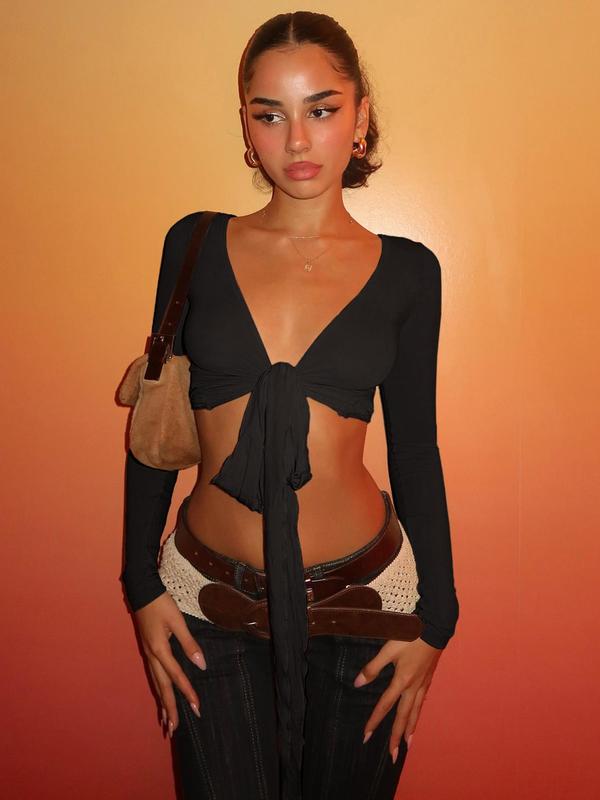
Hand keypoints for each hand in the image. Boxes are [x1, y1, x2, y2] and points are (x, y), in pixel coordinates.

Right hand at [134, 591, 207, 737]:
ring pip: (156, 684)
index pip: (177, 676)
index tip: (197, 708)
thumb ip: (189, 642)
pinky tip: (162, 697)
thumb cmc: (161, 604)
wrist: (141, 591)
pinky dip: (159, 690)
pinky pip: (154, 676)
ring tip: (167, 723)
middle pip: (162, 687)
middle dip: (170, 708)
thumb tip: (201, 664)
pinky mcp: (148, 651)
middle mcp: (152, 656)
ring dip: (162, 703)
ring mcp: (148, 654)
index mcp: (159, 650)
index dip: (188, 693)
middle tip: (175, 730)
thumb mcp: (177, 621)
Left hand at [353, 637, 442, 762]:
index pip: (384, 706)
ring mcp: (422, 685)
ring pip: (415, 712)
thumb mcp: (388, 649)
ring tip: (408, 745)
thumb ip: (373, 667)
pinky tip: (416, 716)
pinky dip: (418, 714)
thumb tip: (357, 684)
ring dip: (410, 730)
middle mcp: (413, 688)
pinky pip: (422, 703)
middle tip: (393, 756)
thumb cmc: (411, 637)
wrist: (436, 628)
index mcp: (401, 681)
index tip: (365, 736)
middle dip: (396, 737)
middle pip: (403, 717)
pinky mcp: (428, 679)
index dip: (374, 721)